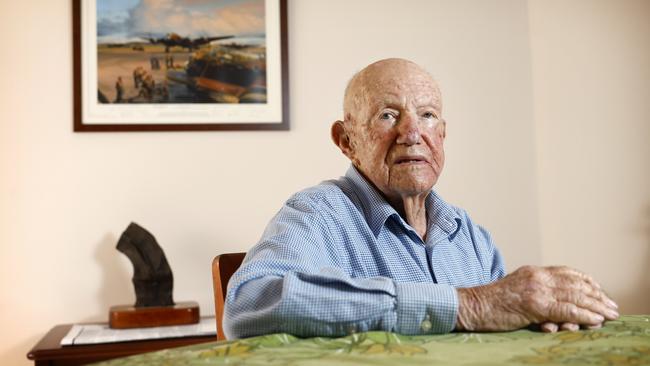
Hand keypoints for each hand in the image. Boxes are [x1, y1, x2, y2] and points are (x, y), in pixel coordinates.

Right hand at [455, 265, 618, 330]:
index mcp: (533, 271)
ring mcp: (536, 290)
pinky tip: (594, 320)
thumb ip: (534, 290)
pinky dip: (584, 315)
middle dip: (597, 295)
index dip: (586, 281)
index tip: (599, 290)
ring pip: (575, 296)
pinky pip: (566, 310)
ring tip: (609, 314)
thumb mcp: (515, 289)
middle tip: (612, 305)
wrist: (473, 306)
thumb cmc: (490, 303)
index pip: (567, 272)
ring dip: (596, 306)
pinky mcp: (535, 305)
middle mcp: (537, 276)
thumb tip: (553, 305)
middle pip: (576, 284)